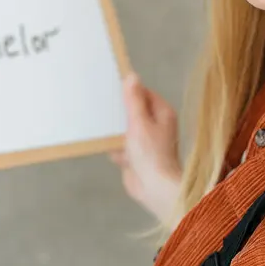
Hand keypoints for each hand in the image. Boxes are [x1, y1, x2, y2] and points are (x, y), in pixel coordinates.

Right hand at [109, 71, 181, 223]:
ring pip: (125, 129)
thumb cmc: (151, 154)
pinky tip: (115, 153)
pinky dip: (117, 149)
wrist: (155, 189)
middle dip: (119, 113)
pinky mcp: (137, 156)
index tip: (110, 87)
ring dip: (116, 133)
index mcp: (162, 113)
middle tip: (102, 107)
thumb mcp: (139, 122)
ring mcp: (146, 141)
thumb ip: (134, 100)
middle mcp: (156, 125)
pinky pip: (122, 146)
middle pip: (133, 111)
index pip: (143, 93)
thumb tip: (132, 76)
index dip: (128, 90)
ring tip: (105, 130)